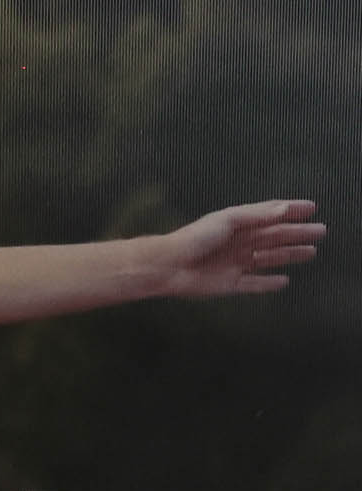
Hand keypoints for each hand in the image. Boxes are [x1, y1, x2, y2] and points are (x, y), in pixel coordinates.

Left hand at [158, 200, 322, 296]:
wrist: (170, 266)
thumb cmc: (195, 238)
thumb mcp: (227, 220)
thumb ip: (255, 215)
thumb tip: (284, 209)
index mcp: (237, 224)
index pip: (269, 214)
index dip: (290, 210)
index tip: (311, 207)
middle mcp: (239, 242)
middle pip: (274, 236)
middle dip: (297, 233)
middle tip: (320, 231)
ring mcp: (236, 263)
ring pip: (270, 258)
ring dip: (289, 255)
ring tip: (310, 252)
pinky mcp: (231, 283)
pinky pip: (255, 283)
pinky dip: (269, 283)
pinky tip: (284, 281)